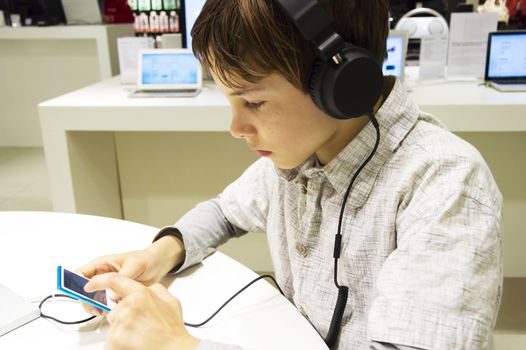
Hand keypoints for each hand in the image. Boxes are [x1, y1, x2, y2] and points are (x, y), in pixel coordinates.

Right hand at [77, 236, 184, 315]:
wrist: (156, 264)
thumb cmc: (145, 259)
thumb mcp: (135, 265)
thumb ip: (123, 278)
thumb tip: (112, 296)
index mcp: (102, 264)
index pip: (80, 273)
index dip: (74, 284)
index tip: (79, 294)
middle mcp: (102, 275)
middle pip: (82, 289)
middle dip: (85, 300)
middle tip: (94, 308)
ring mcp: (107, 285)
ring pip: (91, 297)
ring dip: (93, 306)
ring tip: (102, 312)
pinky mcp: (114, 293)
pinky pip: (103, 302)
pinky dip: (104, 308)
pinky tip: (110, 311)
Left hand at [85, 273, 199, 349]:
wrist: (175, 349)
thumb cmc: (173, 330)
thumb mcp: (170, 302)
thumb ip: (156, 291)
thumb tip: (147, 289)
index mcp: (141, 294)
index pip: (115, 281)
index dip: (99, 281)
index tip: (90, 286)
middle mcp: (128, 307)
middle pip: (114, 312)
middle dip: (123, 320)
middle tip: (139, 328)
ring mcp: (120, 324)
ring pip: (113, 329)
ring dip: (122, 334)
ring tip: (140, 339)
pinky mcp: (114, 341)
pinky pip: (110, 342)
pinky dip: (119, 346)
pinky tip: (134, 345)